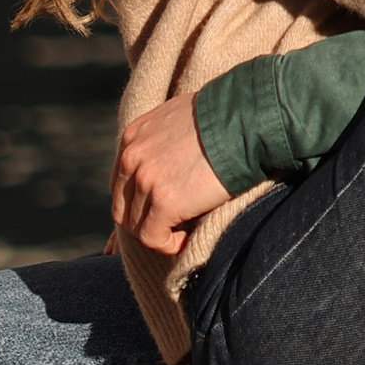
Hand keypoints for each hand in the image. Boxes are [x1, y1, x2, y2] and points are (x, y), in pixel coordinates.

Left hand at [111, 94, 226, 254]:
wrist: (243, 123)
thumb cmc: (222, 121)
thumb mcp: (178, 120)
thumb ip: (161, 140)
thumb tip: (165, 163)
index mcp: (134, 136)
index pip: (121, 182)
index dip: (138, 201)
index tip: (158, 209)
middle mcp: (132, 157)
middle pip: (122, 207)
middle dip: (143, 220)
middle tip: (169, 224)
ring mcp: (146, 180)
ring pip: (136, 226)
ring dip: (159, 232)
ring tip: (183, 231)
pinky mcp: (164, 202)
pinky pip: (152, 237)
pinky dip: (168, 244)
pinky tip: (185, 239)